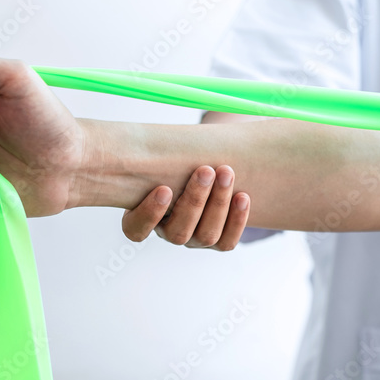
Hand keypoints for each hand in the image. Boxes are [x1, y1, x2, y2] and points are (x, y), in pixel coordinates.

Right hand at [122, 165, 249, 250]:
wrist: (205, 166)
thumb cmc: (175, 160)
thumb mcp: (160, 159)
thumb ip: (155, 158)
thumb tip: (158, 137)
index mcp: (142, 219)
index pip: (136, 230)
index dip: (149, 214)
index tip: (164, 189)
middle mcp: (168, 233)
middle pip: (178, 232)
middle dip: (195, 200)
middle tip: (206, 170)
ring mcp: (193, 240)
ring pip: (205, 235)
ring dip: (218, 204)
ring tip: (227, 173)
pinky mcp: (217, 242)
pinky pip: (227, 242)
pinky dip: (237, 220)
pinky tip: (243, 197)